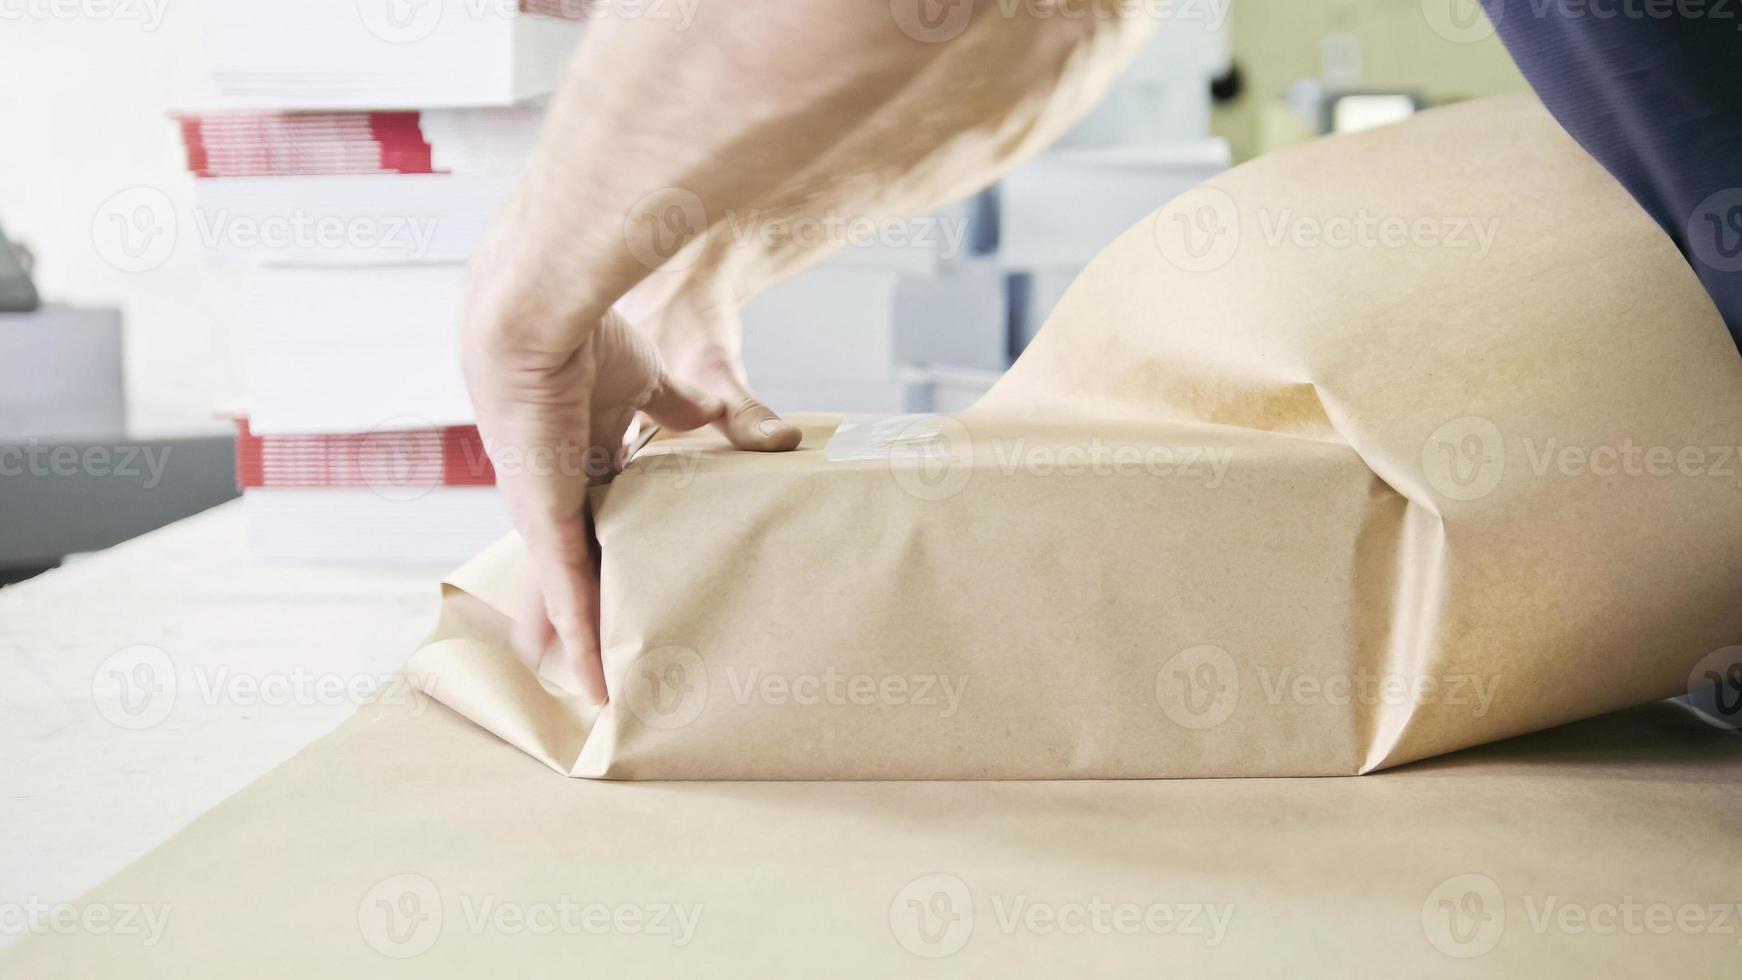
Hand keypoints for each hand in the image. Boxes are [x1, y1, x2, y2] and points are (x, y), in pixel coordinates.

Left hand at [461, 306, 710, 702]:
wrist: (544, 312)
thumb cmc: (585, 333)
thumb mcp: (645, 380)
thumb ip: (676, 406)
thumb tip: (711, 412)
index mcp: (577, 459)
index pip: (592, 529)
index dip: (606, 564)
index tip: (621, 598)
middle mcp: (553, 493)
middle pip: (568, 572)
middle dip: (575, 619)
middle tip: (590, 670)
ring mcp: (545, 511)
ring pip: (561, 594)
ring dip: (576, 644)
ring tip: (592, 694)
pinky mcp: (545, 517)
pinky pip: (565, 590)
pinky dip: (577, 635)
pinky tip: (589, 677)